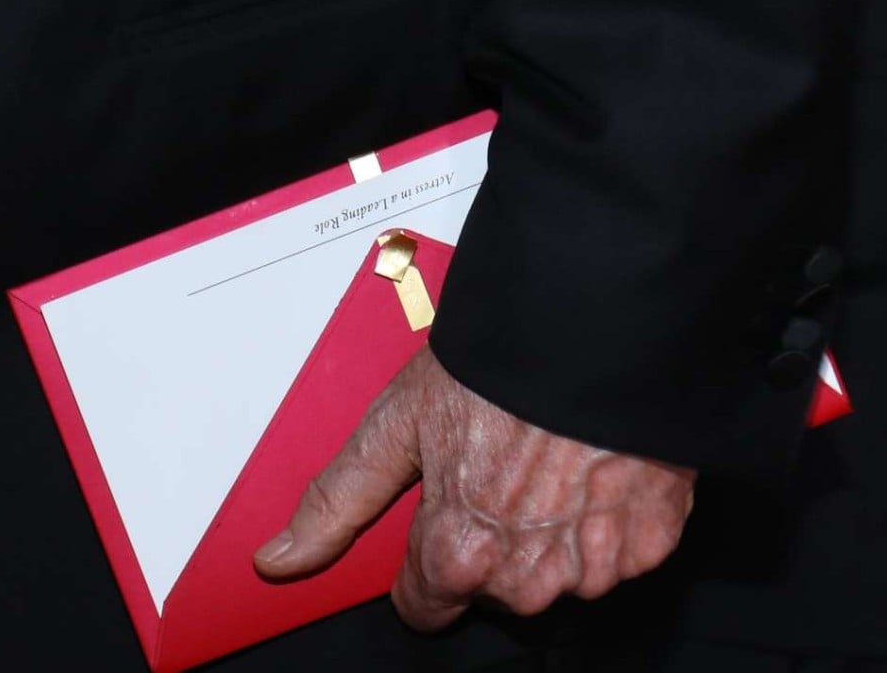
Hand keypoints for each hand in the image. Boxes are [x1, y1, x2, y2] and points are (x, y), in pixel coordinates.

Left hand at [254, 345, 695, 630]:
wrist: (596, 323)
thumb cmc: (496, 366)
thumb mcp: (397, 423)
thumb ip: (337, 501)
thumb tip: (279, 559)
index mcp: (457, 551)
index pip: (423, 605)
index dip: (423, 561)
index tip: (440, 521)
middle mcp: (525, 574)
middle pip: (491, 592)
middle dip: (488, 547)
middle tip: (498, 471)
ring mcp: (593, 563)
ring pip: (555, 581)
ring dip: (549, 541)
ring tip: (549, 466)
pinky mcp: (650, 541)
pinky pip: (616, 559)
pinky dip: (604, 527)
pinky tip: (593, 472)